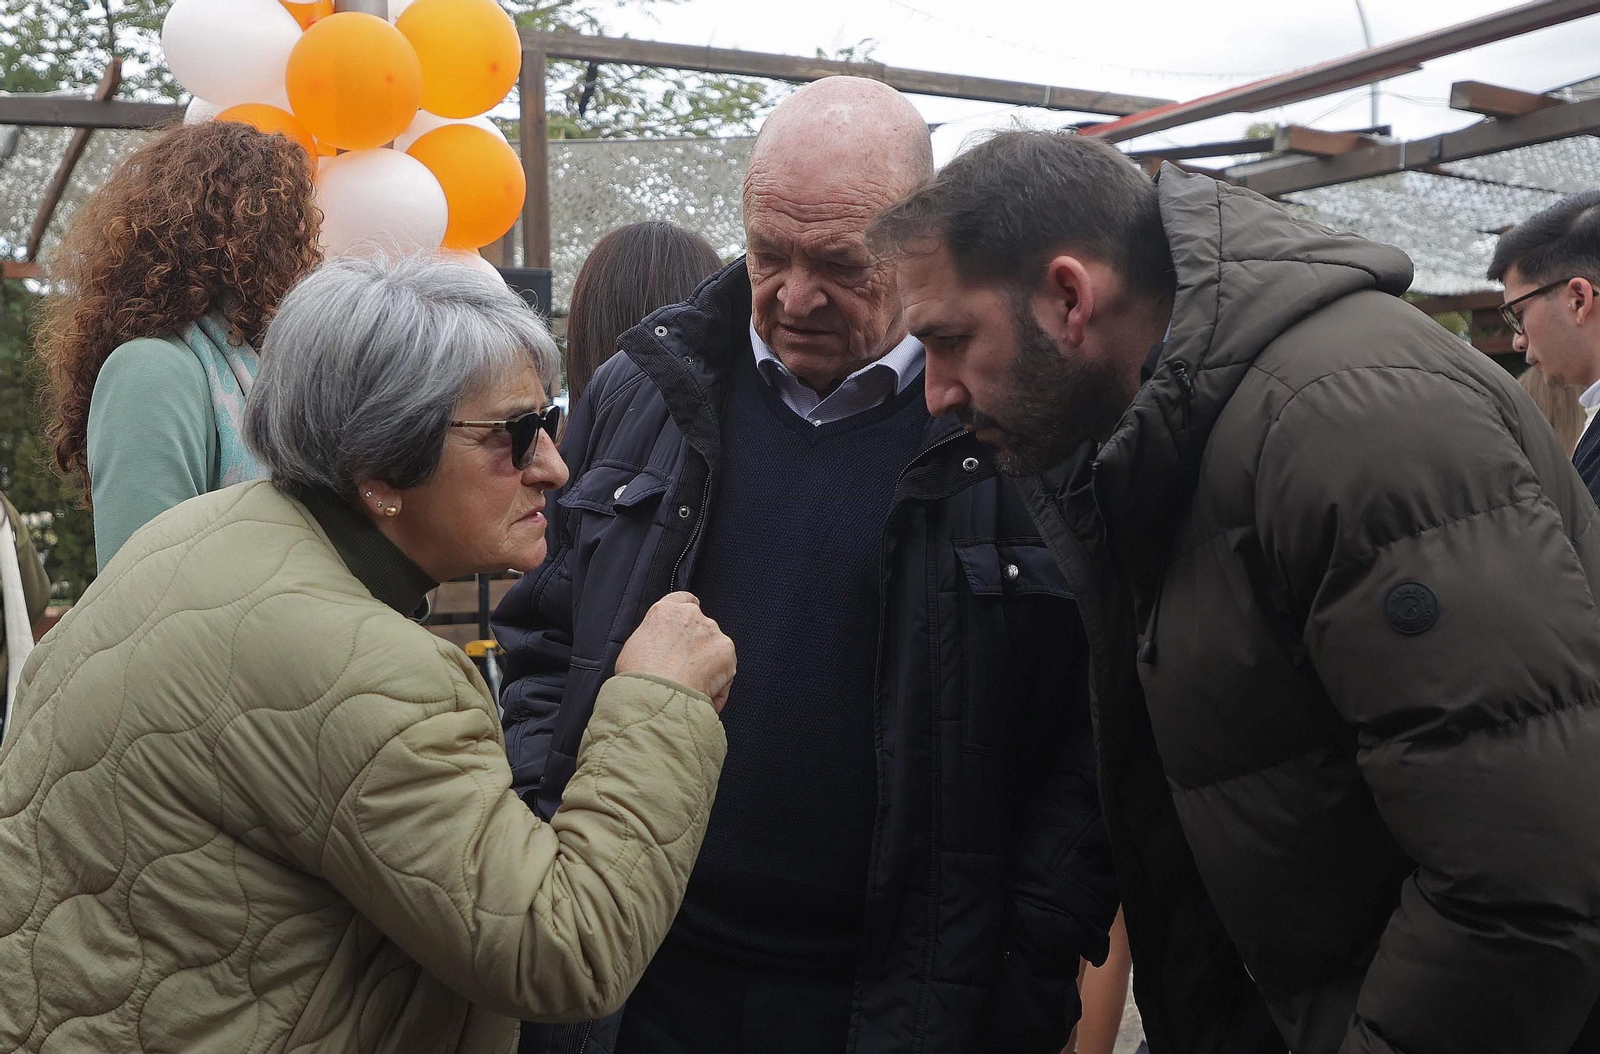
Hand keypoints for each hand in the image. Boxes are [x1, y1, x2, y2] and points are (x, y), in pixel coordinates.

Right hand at [615, 592, 735, 712]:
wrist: (657, 695)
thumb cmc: (640, 677)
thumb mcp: (633, 649)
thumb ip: (652, 640)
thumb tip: (657, 651)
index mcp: (665, 611)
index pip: (682, 599)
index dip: (688, 610)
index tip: (689, 621)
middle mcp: (690, 615)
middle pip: (701, 626)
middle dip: (697, 646)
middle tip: (684, 669)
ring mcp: (711, 631)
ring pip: (714, 648)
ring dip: (708, 664)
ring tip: (691, 686)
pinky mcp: (726, 651)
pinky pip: (726, 669)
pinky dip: (718, 683)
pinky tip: (702, 694)